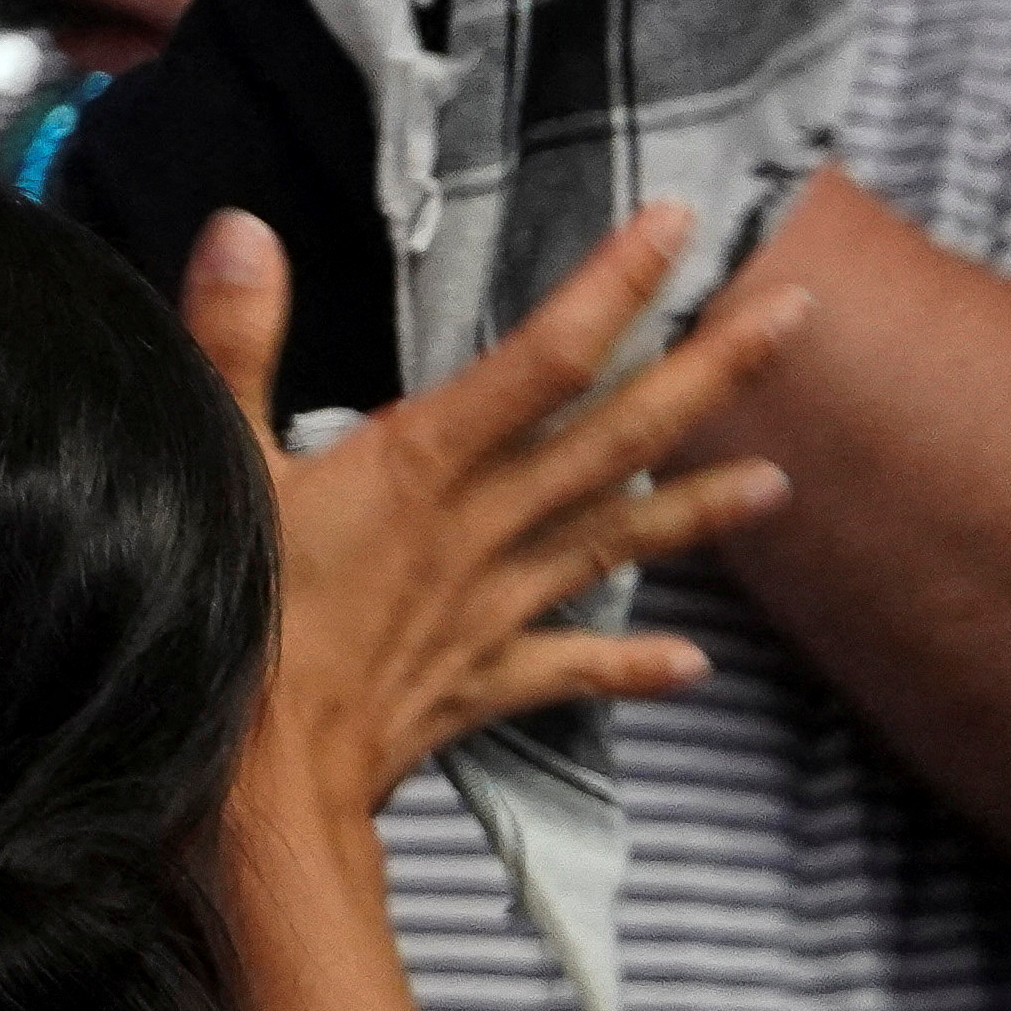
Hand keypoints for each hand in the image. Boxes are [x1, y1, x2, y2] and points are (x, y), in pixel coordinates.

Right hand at [187, 202, 800, 826]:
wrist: (253, 786)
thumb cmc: (228, 618)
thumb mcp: (211, 462)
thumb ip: (234, 343)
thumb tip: (245, 230)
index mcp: (420, 466)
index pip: (543, 358)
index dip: (614, 287)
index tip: (678, 223)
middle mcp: (479, 528)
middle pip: (618, 440)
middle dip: (710, 374)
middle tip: (798, 316)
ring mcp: (490, 608)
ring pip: (614, 544)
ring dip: (700, 512)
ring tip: (782, 481)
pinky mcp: (478, 680)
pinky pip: (569, 668)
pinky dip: (631, 666)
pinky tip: (691, 665)